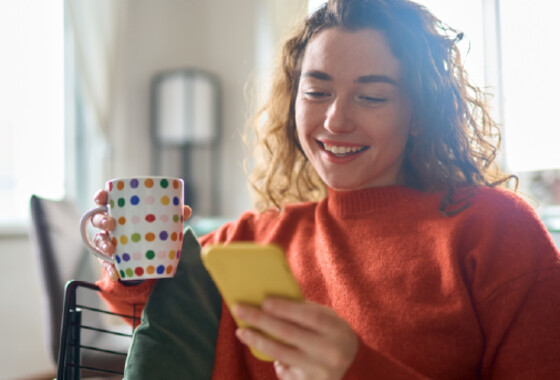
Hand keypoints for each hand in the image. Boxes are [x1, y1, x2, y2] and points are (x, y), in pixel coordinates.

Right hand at [90, 189, 192, 280]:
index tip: (102, 198)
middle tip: (111, 224)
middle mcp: (109, 224)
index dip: (100, 197)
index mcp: (119, 210)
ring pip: (99, 240)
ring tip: (111, 250)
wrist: (145, 252)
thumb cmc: (149, 228)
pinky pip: (107, 263)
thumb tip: (186, 210)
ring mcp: (108, 240)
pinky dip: (111, 269)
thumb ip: (172, 215)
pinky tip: (117, 274)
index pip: (104, 200)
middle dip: (102, 220)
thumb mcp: (160, 220)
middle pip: (98, 219)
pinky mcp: (110, 257)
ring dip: (103, 244)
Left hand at [233, 298, 357, 379]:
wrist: (354, 362)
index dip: (284, 308)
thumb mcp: (328, 317)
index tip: (263, 301)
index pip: (307, 316)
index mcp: (335, 328)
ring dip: (257, 341)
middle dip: (260, 320)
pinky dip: (273, 359)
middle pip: (288, 333)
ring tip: (241, 331)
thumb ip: (304, 309)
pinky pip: (284, 370)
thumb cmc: (332, 332)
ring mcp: (320, 370)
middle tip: (239, 309)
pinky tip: (262, 349)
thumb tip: (269, 300)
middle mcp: (329, 351)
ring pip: (281, 353)